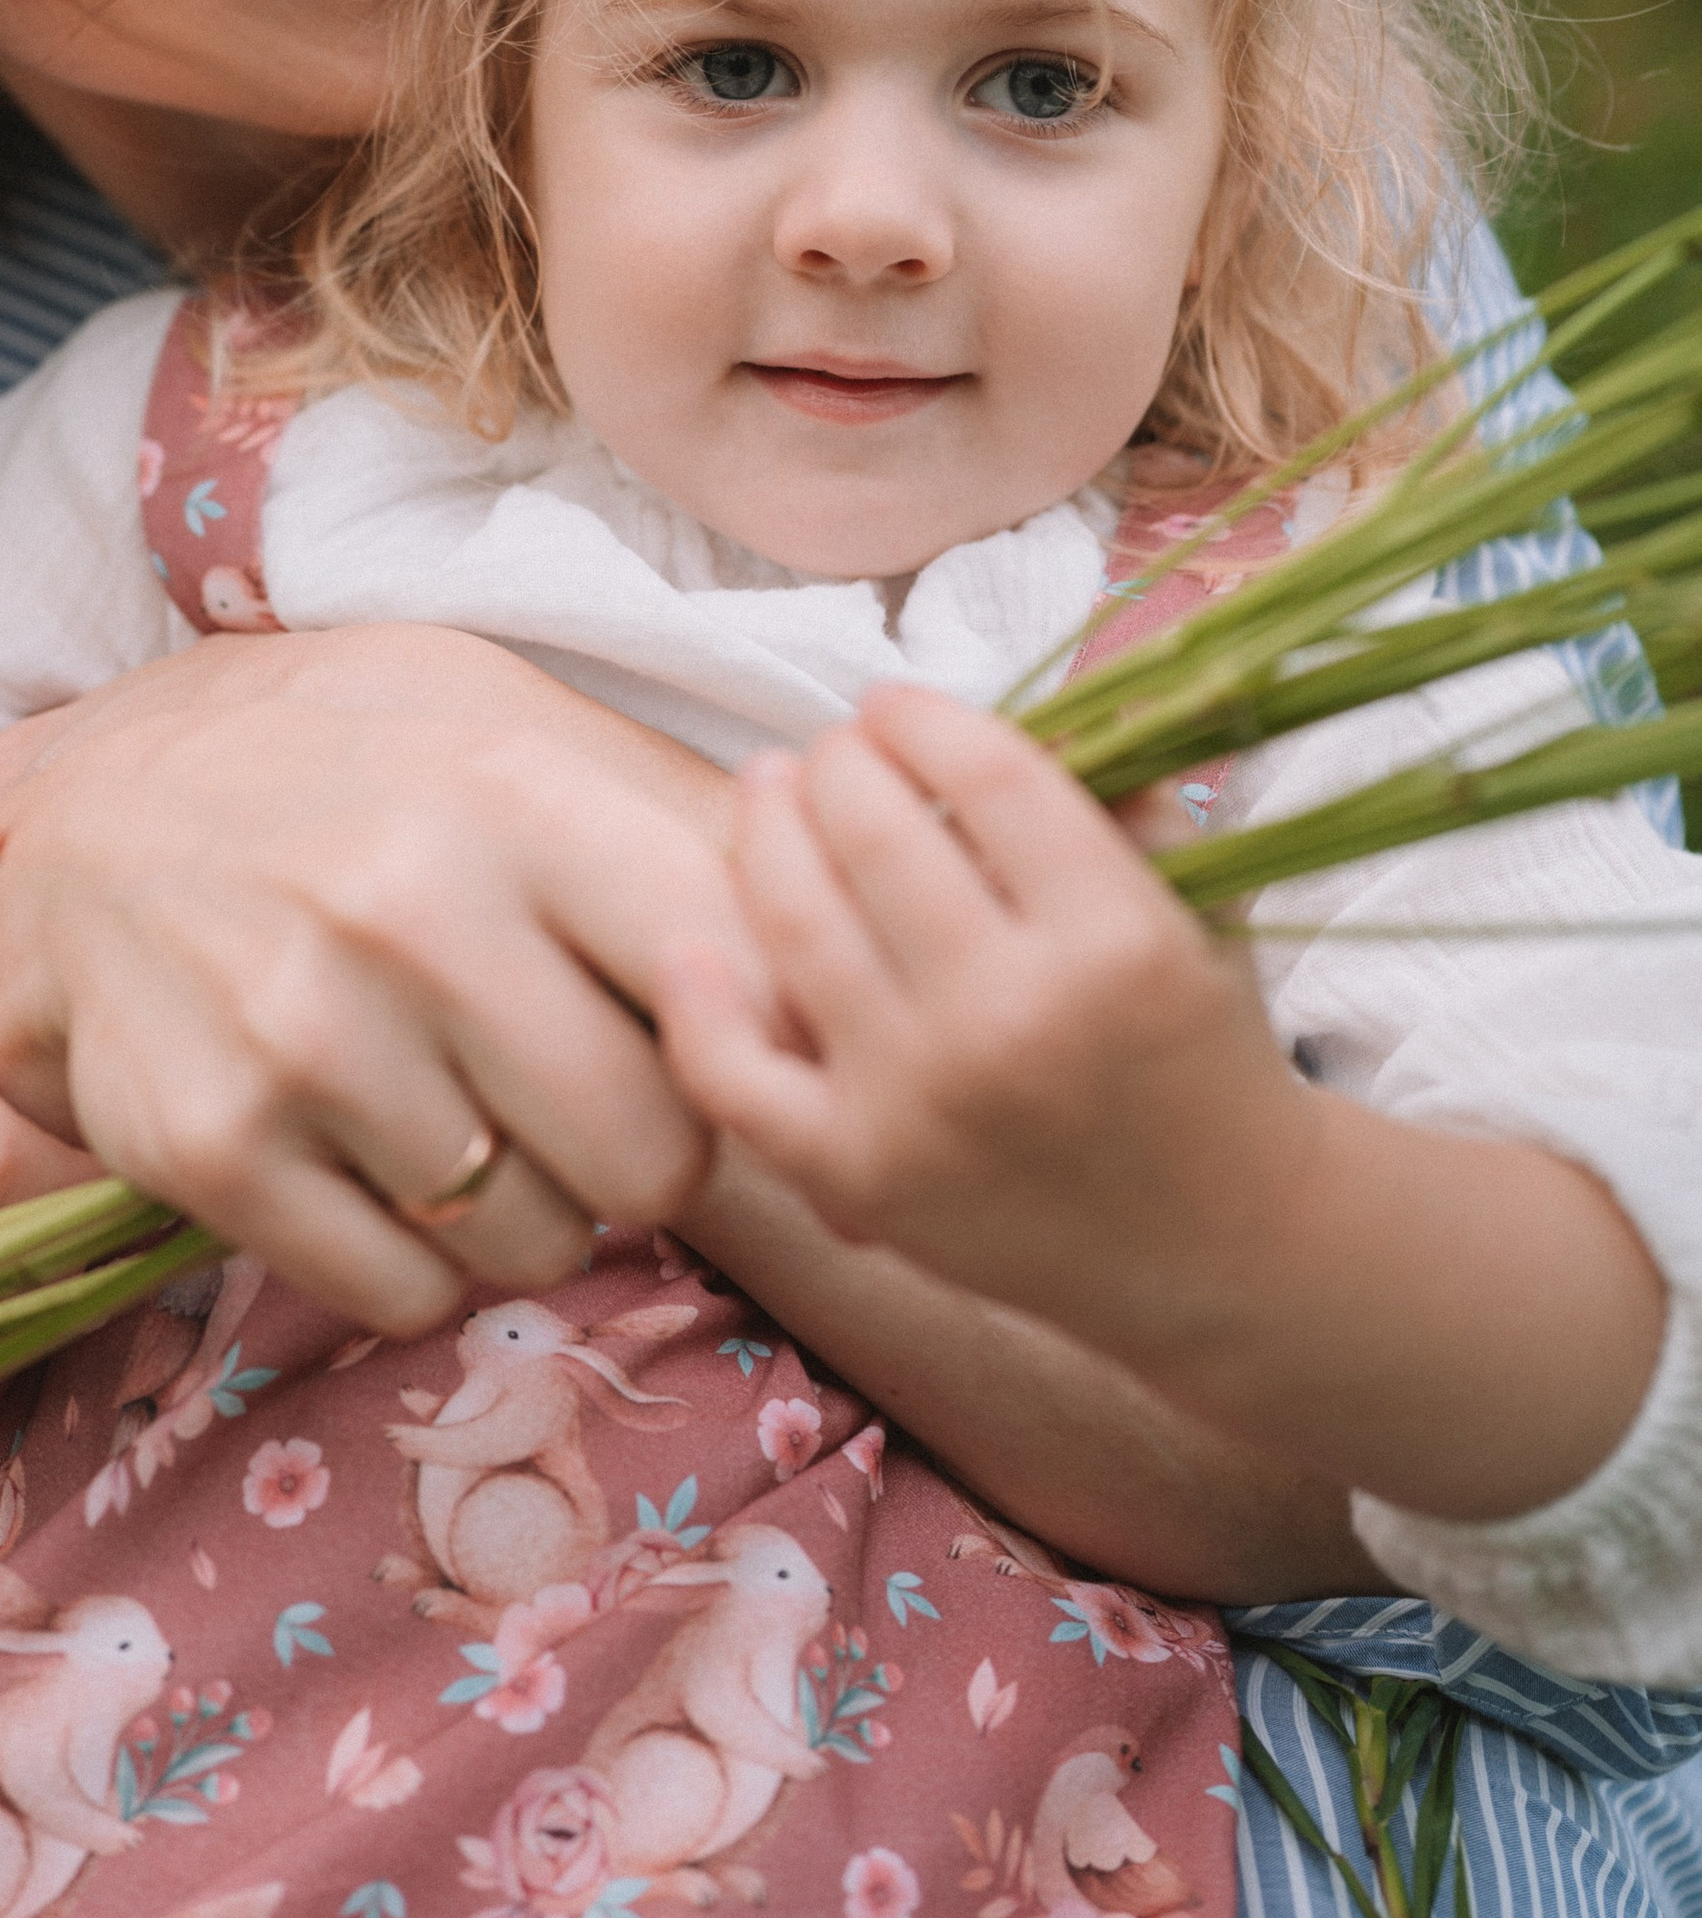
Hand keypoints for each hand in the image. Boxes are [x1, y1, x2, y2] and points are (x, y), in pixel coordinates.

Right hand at [0, 625, 742, 1338]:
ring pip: (532, 1241)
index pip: (730, 984)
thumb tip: (836, 961)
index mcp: (512, 799)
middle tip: (573, 1106)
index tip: (695, 1038)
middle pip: (650, 1157)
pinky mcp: (210, 1144)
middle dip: (634, 1157)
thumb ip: (672, 832)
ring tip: (457, 1114)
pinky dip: (409, 1260)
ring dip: (521, 1211)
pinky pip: (403, 1293)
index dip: (740, 1041)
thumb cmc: (347, 780)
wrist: (85, 824)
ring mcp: (302, 1036)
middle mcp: (411, 912)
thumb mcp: (506, 731)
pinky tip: (369, 1161)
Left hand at [661, 686, 1669, 1522]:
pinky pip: (733, 1070)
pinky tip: (694, 936)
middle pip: (872, 830)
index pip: (983, 772)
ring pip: (793, 918)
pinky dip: (699, 996)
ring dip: (767, 830)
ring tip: (771, 793)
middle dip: (839, 765)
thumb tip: (1045, 671)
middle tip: (834, 754)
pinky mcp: (854, 1175)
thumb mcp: (1201, 909)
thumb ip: (1123, 792)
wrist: (1222, 1246)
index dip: (920, 718)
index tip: (895, 707)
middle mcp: (1011, 1017)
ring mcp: (919, 1101)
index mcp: (1114, 939)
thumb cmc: (1204, 1054)